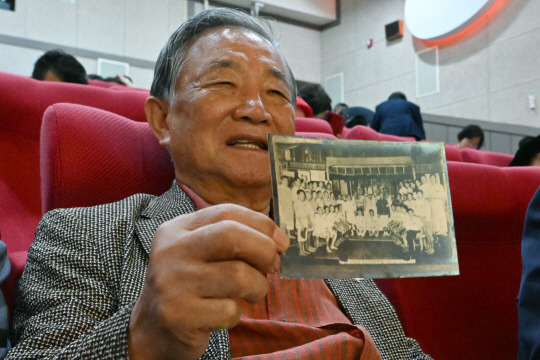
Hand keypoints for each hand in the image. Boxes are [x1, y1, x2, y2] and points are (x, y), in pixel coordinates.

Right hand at [128, 204, 288, 359]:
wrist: (152, 328)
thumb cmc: (190, 285)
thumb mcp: (201, 252)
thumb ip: (233, 238)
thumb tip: (279, 242)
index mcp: (177, 228)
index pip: (226, 212)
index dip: (261, 224)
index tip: (281, 242)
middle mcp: (171, 251)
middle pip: (230, 236)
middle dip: (264, 250)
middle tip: (273, 266)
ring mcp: (172, 282)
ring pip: (237, 276)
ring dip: (258, 287)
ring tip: (252, 293)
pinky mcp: (177, 314)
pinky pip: (228, 310)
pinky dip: (237, 314)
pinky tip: (225, 314)